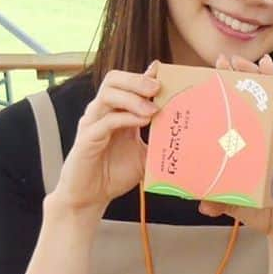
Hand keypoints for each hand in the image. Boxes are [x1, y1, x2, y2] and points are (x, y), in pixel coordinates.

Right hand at [52, 63, 159, 215]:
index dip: (145, 76)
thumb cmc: (115, 173)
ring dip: (133, 98)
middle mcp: (102, 112)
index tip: (167, 75)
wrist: (91, 198)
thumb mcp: (146, 153)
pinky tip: (143, 121)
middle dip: (137, 80)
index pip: (127, 83)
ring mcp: (92, 124)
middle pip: (114, 80)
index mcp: (116, 112)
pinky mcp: (87, 139)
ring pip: (108, 95)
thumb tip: (186, 130)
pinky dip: (125, 118)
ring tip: (153, 109)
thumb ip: (158, 138)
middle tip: (159, 87)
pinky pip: (105, 121)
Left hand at [198, 54, 272, 247]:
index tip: (216, 69)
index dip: (228, 91)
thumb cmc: (261, 212)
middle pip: (255, 103)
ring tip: (261, 63)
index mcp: (250, 147)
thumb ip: (216, 199)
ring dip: (268, 86)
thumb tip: (198, 201)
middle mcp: (266, 142)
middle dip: (244, 78)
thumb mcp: (232, 204)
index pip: (238, 113)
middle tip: (228, 59)